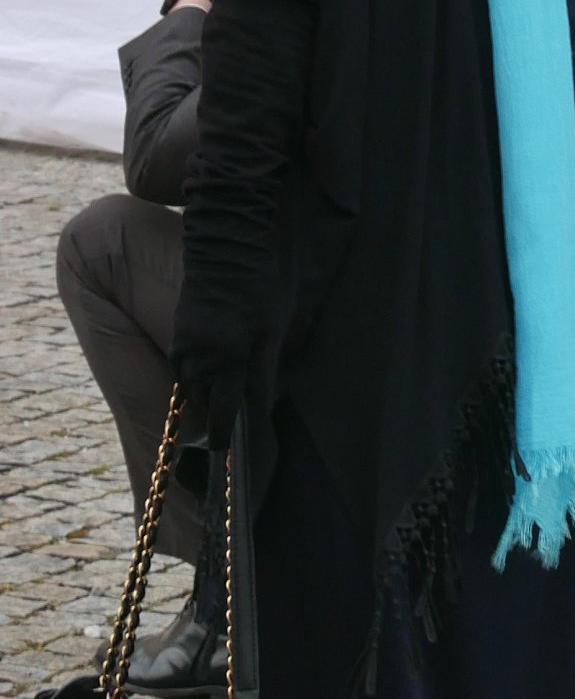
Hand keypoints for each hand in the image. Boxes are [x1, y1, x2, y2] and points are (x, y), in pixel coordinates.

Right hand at [171, 274, 256, 453]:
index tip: (220, 453)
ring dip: (201, 394)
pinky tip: (202, 373)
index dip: (221, 434)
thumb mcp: (271, 329)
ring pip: (189, 383)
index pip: (223, 410)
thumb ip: (262, 370)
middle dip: (211, 414)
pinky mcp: (178, 328)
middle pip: (202, 399)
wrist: (226, 245)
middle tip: (221, 427)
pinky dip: (191, 374)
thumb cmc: (259, 286)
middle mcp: (200, 356)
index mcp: (227, 359)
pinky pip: (182, 364)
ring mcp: (185, 342)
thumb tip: (258, 405)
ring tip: (215, 400)